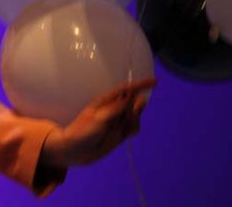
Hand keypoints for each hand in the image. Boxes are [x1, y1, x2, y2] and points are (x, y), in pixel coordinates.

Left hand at [41, 78, 155, 166]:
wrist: (76, 151)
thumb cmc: (83, 131)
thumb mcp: (100, 117)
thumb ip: (118, 107)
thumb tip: (134, 97)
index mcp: (106, 101)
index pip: (126, 90)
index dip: (140, 85)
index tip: (155, 82)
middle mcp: (114, 109)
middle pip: (134, 102)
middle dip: (136, 107)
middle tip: (126, 116)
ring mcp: (118, 121)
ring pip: (136, 116)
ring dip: (134, 120)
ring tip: (121, 128)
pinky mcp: (121, 133)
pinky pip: (135, 128)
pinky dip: (134, 129)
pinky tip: (126, 134)